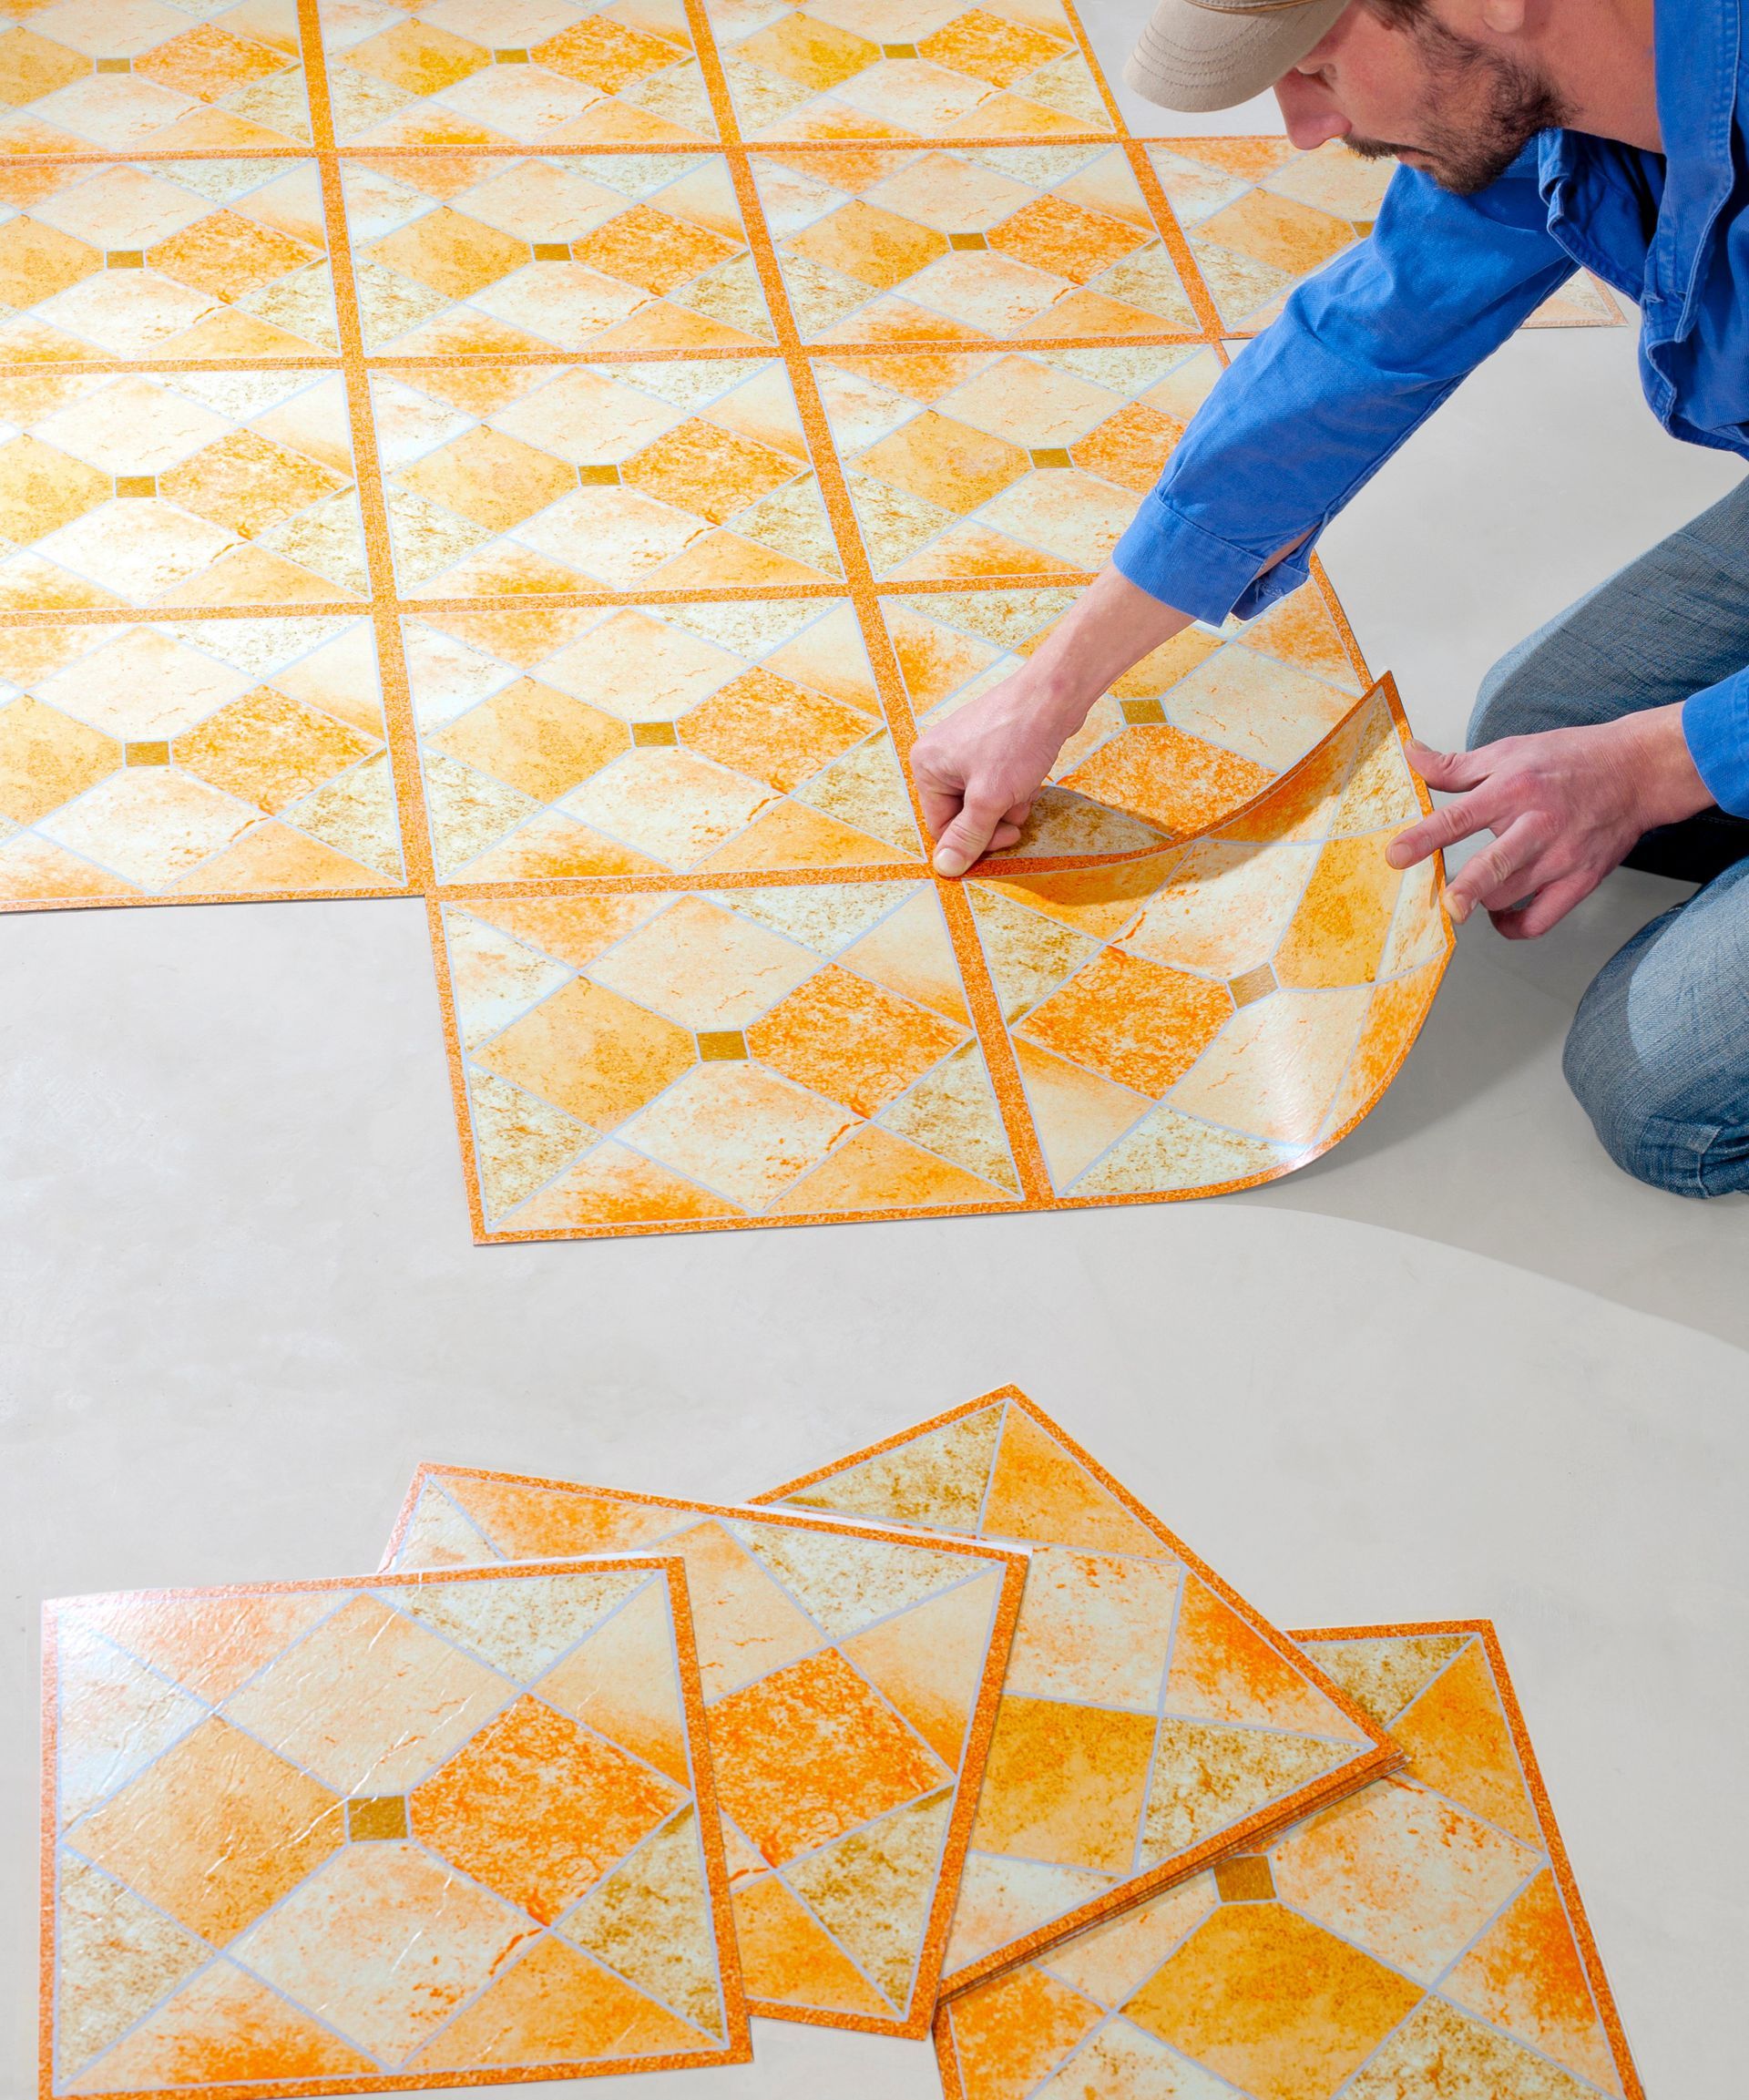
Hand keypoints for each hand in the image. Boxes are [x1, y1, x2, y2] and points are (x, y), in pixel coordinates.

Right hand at [908, 563, 1198, 876]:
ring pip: (984, 802)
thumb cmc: (1018, 740)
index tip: (1007, 839)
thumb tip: (945, 868)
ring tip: (1026, 787)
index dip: (973, 841)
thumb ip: (968, 835)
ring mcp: (965, 749)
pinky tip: (1031, 774)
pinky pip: (997, 783)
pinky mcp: (990, 745)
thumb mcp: (990, 798)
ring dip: (1009, 805)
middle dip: (995, 818)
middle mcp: (939, 756)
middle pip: (963, 815)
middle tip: (1018, 812)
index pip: (941, 826)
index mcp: (927, 766)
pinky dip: (1015, 787)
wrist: (1054, 695)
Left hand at [1387, 703, 1712, 937]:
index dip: (1425, 838)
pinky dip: (1514, 927)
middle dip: (1468, 889)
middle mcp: (1538, 825)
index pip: (1461, 817)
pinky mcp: (1581, 880)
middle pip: (1496, 864)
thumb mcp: (1510, 751)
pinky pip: (1541, 920)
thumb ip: (1456, 766)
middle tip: (1447, 905)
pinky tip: (1499, 916)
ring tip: (1465, 896)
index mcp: (1515, 789)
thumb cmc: (1571, 760)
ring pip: (1511, 895)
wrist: (1637, 772)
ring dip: (1480, 902)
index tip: (1396, 856)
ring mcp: (1562, 856)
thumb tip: (1412, 756)